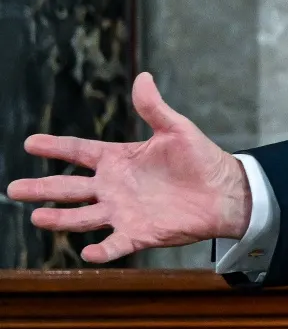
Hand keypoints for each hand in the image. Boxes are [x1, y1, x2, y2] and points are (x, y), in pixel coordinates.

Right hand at [6, 73, 250, 261]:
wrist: (224, 191)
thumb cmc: (200, 159)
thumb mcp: (177, 129)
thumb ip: (154, 108)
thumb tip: (142, 77)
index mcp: (119, 159)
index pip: (79, 152)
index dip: (55, 147)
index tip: (30, 143)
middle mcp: (113, 187)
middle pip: (69, 187)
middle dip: (41, 187)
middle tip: (14, 188)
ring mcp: (123, 212)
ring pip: (82, 217)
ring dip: (61, 218)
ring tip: (38, 216)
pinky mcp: (139, 234)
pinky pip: (115, 244)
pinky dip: (102, 250)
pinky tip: (87, 251)